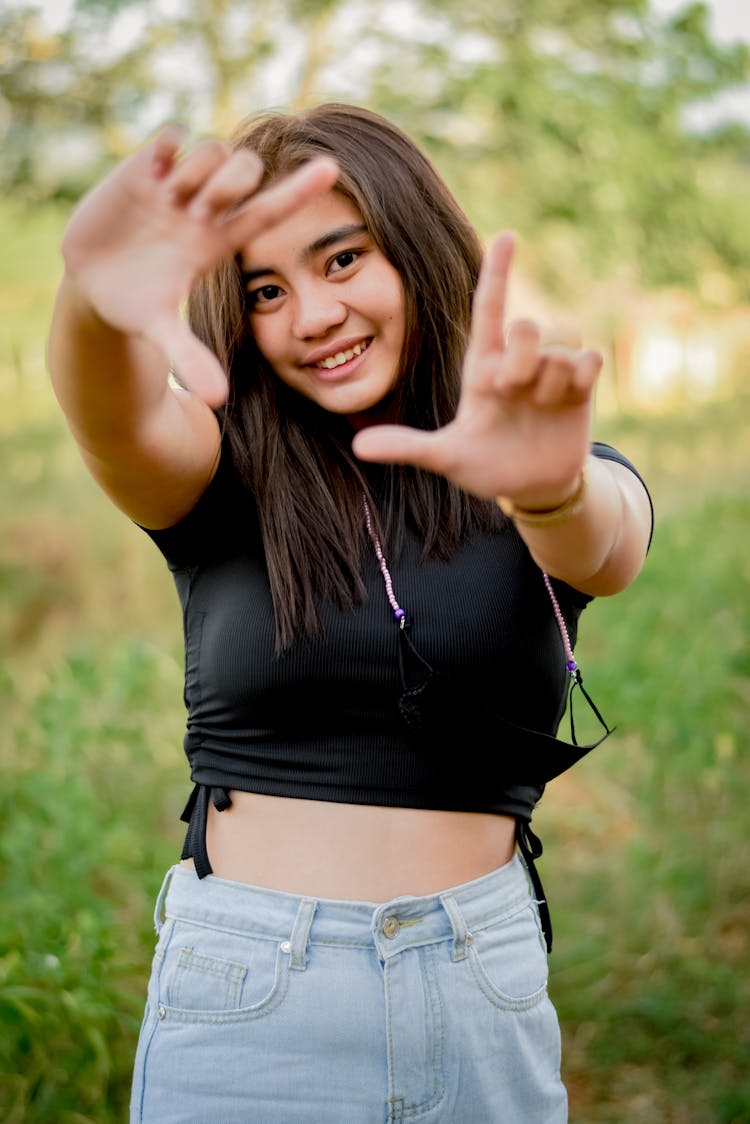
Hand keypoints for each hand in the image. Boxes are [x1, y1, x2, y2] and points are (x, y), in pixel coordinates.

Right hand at [61, 126, 338, 405]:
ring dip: (198, 169)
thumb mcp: (161, 332)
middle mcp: (205, 209)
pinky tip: (158, 168)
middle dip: (233, 181)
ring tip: (171, 196)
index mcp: (219, 242)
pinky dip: (171, 144)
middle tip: (204, 205)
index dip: (300, 192)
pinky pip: (171, 137)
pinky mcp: (144, 169)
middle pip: (244, 171)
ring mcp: (177, 186)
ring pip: (212, 151)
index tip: (335, 171)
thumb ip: (190, 359)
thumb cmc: (137, 307)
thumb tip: (218, 400)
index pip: (269, 211)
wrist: (92, 284)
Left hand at [352, 233, 602, 506]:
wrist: (530, 488)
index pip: (489, 308)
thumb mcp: (445, 457)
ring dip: (548, 386)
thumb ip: (407, 448)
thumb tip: (359, 447)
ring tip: (539, 410)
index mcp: (483, 367)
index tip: (506, 235)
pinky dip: (579, 377)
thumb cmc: (484, 466)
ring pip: (558, 350)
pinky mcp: (580, 386)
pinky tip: (567, 399)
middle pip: (528, 327)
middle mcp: (517, 361)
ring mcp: (550, 372)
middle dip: (522, 361)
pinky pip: (589, 359)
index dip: (497, 272)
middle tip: (513, 395)